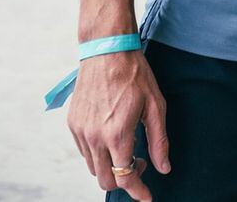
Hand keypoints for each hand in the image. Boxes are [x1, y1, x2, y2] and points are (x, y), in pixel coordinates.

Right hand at [68, 51, 168, 198]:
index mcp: (117, 135)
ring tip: (127, 146)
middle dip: (124, 181)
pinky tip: (112, 135)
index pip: (125, 178)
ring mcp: (80, 131)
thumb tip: (164, 167)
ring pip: (92, 167)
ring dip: (110, 166)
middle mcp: (94, 138)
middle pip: (105, 180)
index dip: (138, 191)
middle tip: (140, 164)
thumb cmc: (135, 74)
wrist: (107, 49)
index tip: (147, 197)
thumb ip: (159, 140)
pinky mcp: (72, 124)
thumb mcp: (156, 105)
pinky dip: (98, 153)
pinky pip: (84, 151)